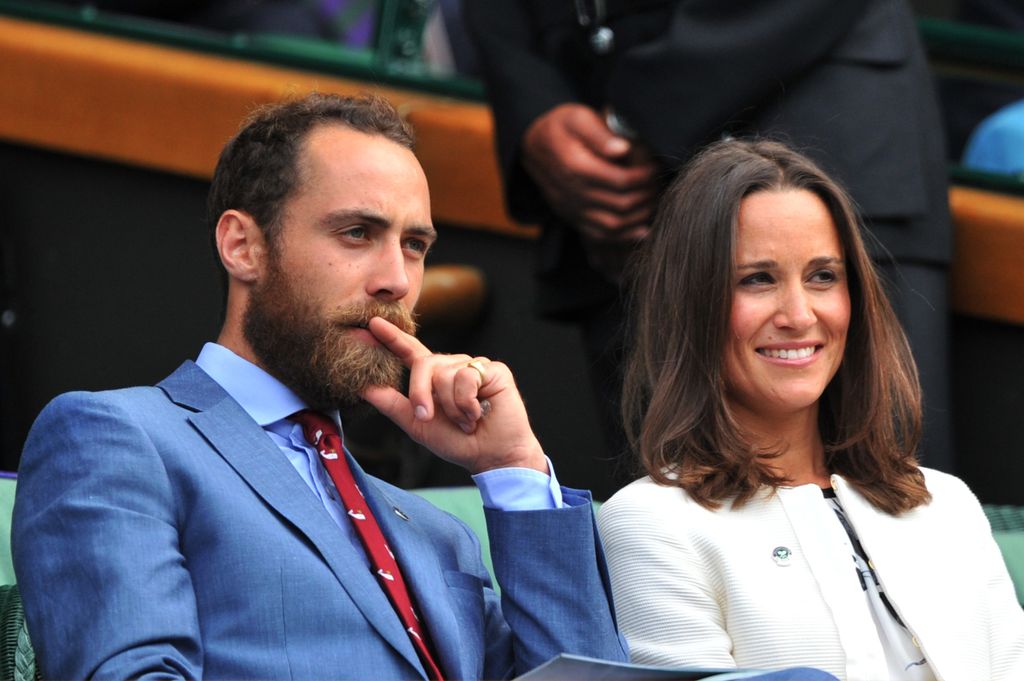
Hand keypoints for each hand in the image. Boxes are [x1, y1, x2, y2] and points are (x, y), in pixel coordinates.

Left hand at [360, 317, 546, 474]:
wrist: (492, 456)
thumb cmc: (458, 442)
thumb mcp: (418, 425)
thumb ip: (392, 405)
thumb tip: (365, 388)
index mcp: (434, 378)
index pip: (411, 352)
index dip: (393, 337)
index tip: (374, 323)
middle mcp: (453, 367)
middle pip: (425, 364)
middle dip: (421, 393)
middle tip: (429, 417)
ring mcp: (474, 366)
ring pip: (446, 374)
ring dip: (452, 406)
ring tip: (466, 420)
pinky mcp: (494, 370)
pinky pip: (467, 377)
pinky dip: (467, 402)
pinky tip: (479, 413)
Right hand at [521, 103, 659, 241]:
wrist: (532, 144)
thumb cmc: (560, 126)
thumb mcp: (577, 117)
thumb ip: (599, 133)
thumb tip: (623, 149)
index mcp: (575, 166)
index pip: (620, 180)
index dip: (644, 176)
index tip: (655, 167)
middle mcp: (571, 192)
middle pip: (620, 204)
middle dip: (646, 196)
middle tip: (659, 184)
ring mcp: (570, 208)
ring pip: (612, 225)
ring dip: (638, 218)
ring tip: (653, 202)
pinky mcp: (571, 217)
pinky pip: (599, 235)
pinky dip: (623, 236)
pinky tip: (641, 229)